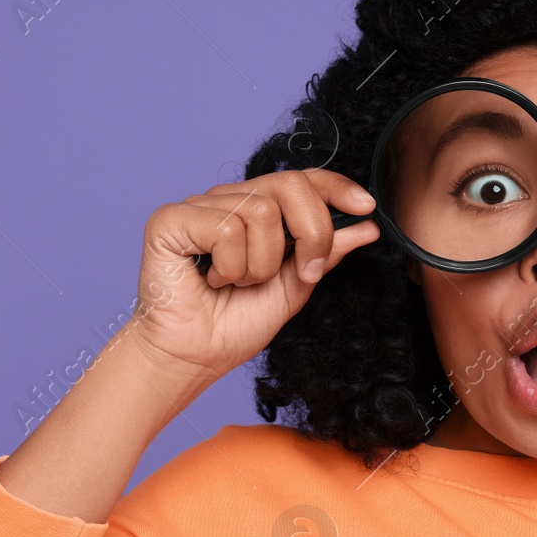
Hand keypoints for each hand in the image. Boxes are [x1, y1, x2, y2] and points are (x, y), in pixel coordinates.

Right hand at [129, 169, 379, 380]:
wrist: (197, 357)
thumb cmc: (236, 324)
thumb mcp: (296, 286)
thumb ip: (326, 251)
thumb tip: (366, 225)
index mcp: (256, 209)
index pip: (301, 179)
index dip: (336, 187)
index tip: (365, 206)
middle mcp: (228, 200)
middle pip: (290, 184)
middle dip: (312, 232)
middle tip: (304, 272)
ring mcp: (198, 206)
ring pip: (260, 213)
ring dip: (261, 264)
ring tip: (238, 283)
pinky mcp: (171, 219)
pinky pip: (226, 229)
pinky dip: (231, 266)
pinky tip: (213, 279)